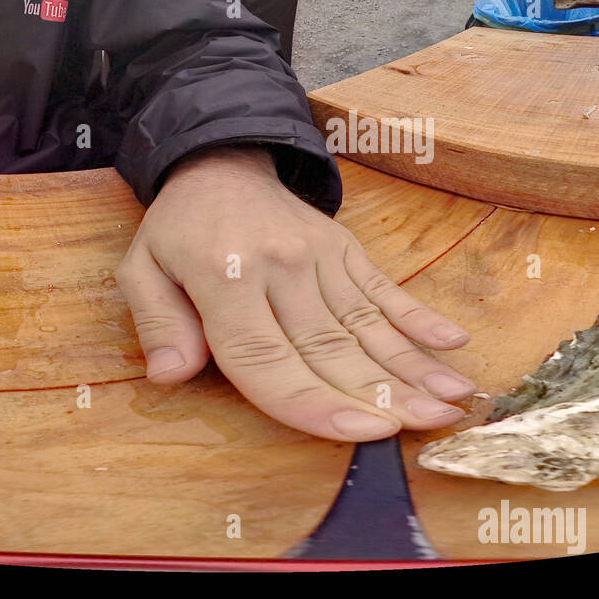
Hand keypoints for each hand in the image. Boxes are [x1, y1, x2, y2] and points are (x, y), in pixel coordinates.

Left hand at [119, 146, 476, 440]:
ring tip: (456, 401)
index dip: (311, 402)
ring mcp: (318, 257)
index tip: (359, 433)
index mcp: (223, 278)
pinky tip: (454, 343)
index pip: (266, 357)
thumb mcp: (141, 269)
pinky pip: (384, 288)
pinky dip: (420, 317)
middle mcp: (279, 268)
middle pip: (330, 348)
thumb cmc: (179, 230)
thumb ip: (157, 323)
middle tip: (428, 428)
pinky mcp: (344, 250)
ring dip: (415, 365)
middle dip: (382, 394)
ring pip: (367, 324)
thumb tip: (169, 376)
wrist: (218, 165)